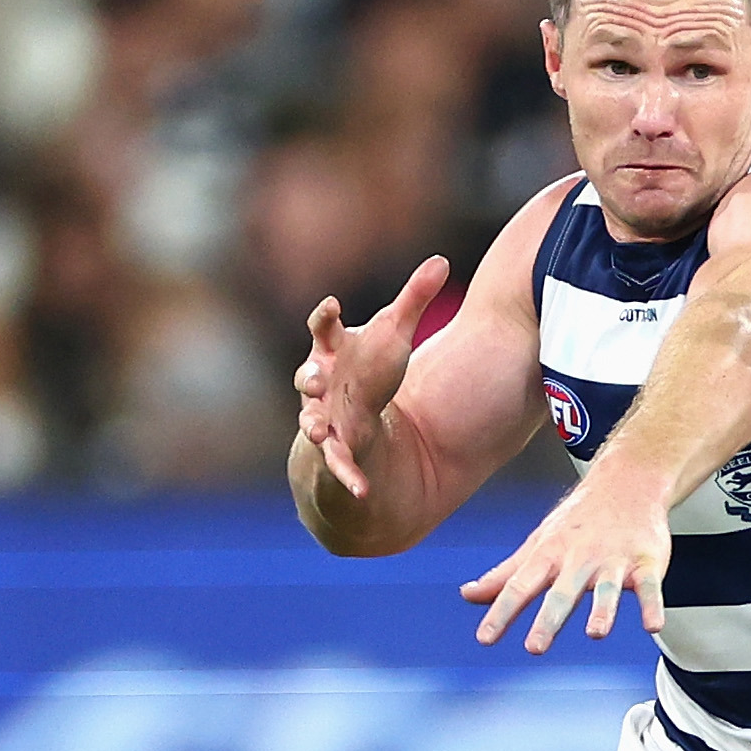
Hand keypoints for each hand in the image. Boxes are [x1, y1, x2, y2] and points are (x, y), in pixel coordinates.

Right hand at [295, 255, 449, 497]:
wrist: (356, 422)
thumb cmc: (371, 370)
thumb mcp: (395, 335)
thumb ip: (414, 299)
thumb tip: (442, 260)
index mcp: (332, 351)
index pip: (324, 329)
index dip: (325, 317)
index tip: (333, 305)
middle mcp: (321, 384)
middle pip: (309, 377)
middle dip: (310, 377)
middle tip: (315, 377)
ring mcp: (323, 419)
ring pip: (312, 422)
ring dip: (312, 426)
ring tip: (316, 430)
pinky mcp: (336, 453)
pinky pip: (338, 466)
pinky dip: (348, 478)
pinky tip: (362, 490)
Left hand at [460, 478, 669, 651]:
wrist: (627, 481)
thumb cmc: (579, 519)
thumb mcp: (537, 544)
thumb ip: (505, 575)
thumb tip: (468, 595)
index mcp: (550, 556)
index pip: (520, 587)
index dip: (501, 612)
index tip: (486, 638)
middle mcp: (579, 559)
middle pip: (561, 593)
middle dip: (547, 619)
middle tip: (535, 646)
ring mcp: (613, 561)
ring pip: (606, 589)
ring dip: (601, 610)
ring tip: (596, 632)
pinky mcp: (645, 563)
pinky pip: (649, 586)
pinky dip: (652, 605)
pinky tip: (652, 624)